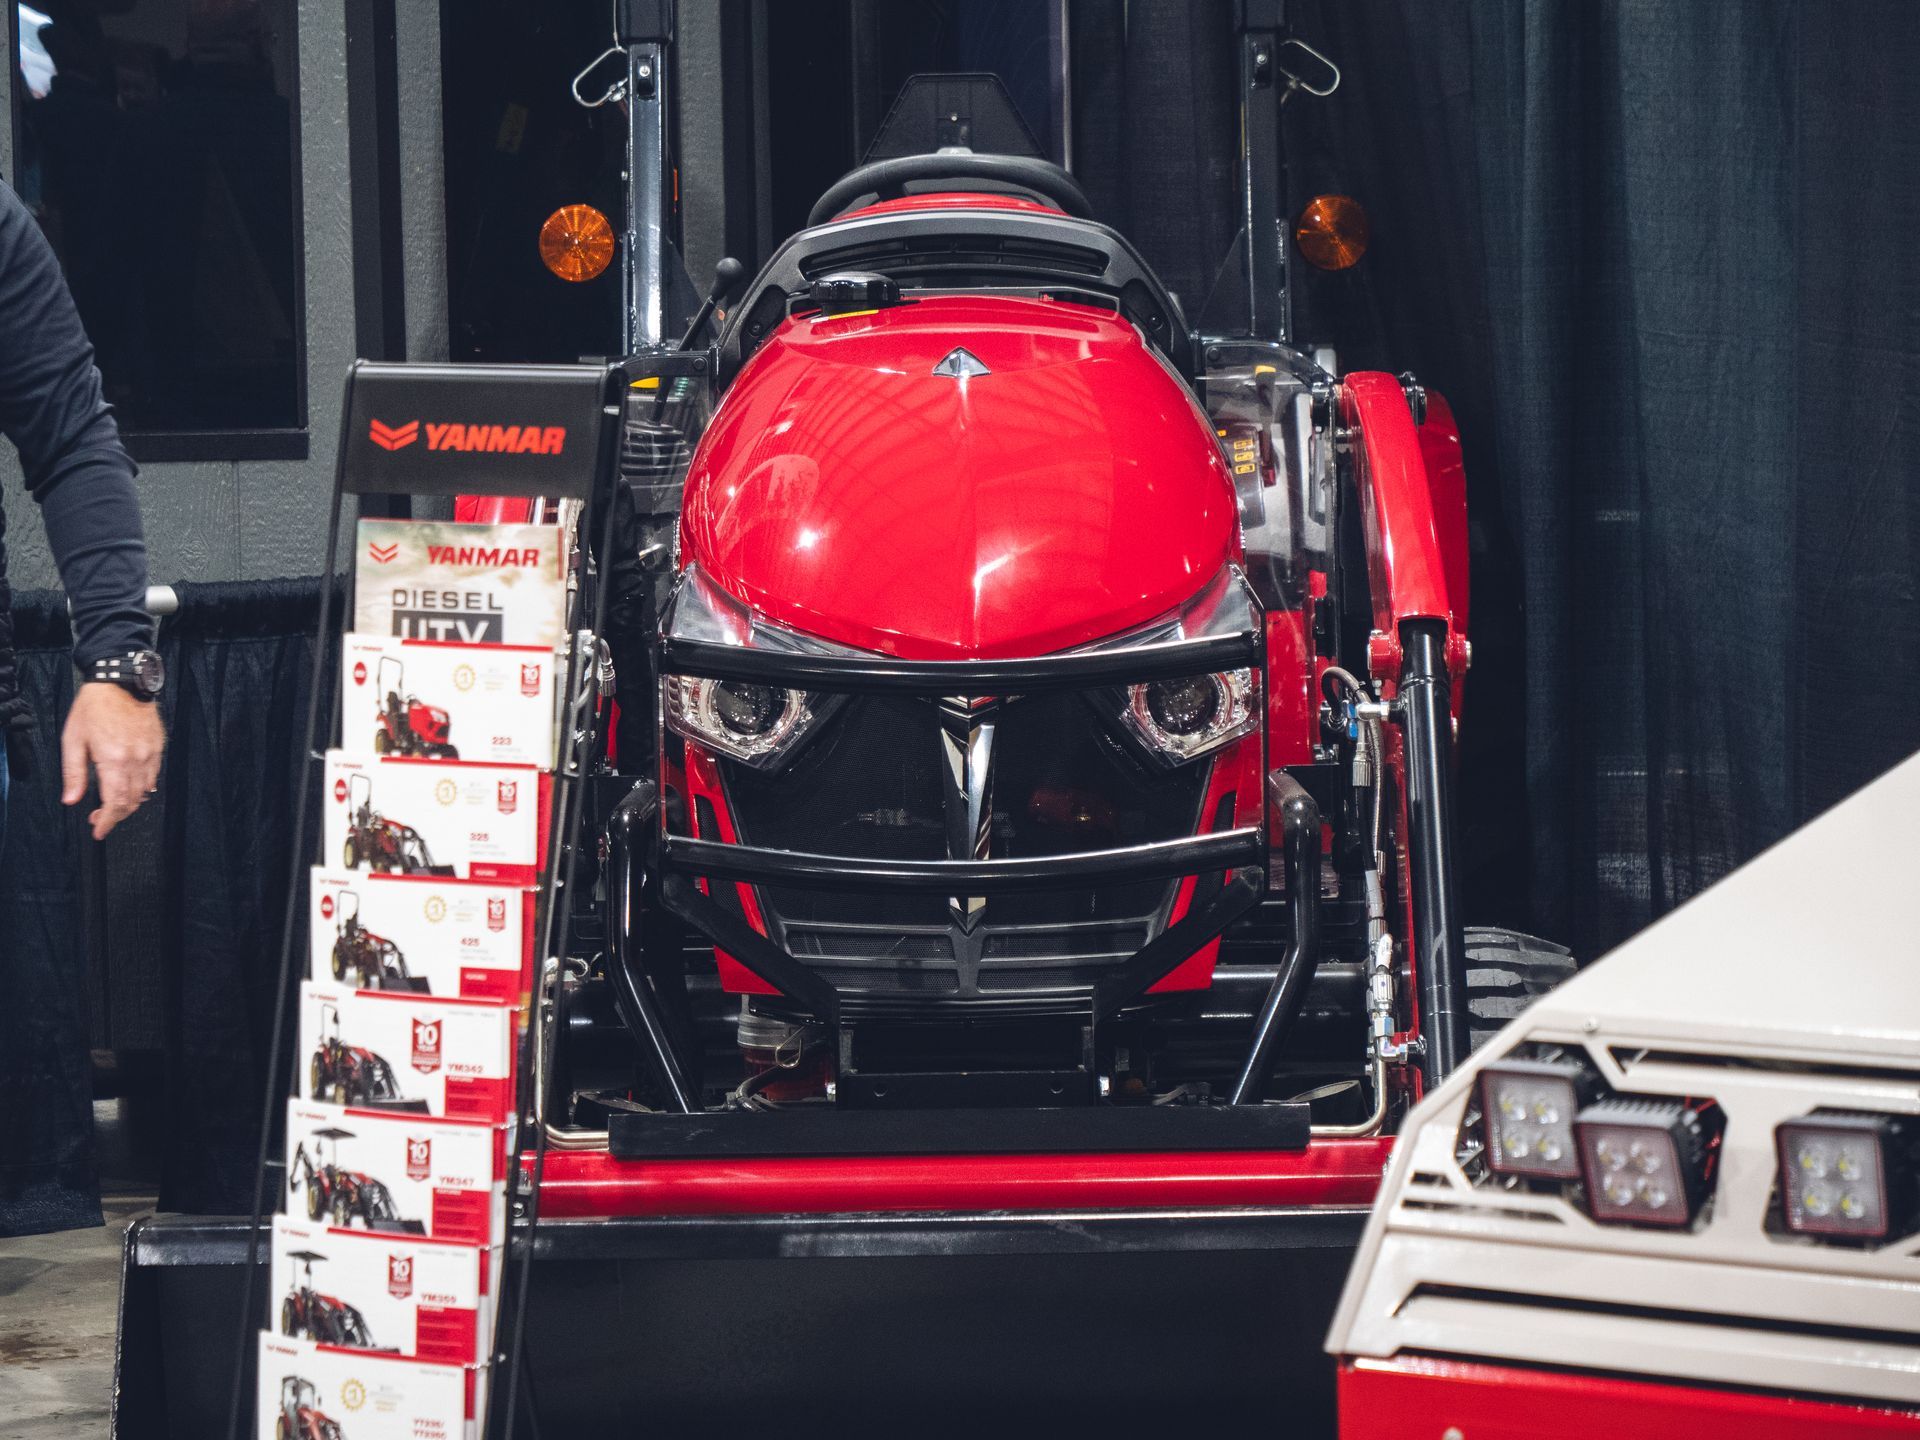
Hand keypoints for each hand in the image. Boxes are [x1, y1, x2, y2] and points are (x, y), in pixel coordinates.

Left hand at [61, 681, 166, 839]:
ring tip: (112, 803)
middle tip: (99, 818)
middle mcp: (136, 760)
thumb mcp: (73, 740)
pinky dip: (142, 788)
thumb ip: (74, 773)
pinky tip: (129, 787)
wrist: (121, 683)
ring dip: (129, 803)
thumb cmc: (94, 708)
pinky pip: (153, 777)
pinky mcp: (158, 748)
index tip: (99, 831)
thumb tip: (71, 800)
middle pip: (131, 801)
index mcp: (114, 760)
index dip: (107, 822)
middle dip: (116, 816)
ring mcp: (150, 754)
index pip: (115, 802)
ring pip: (144, 792)